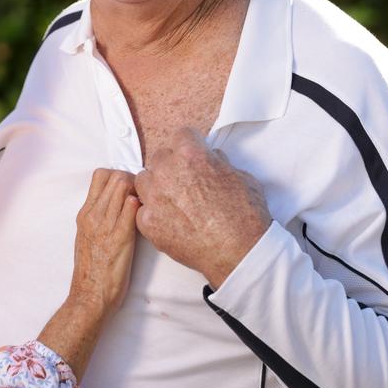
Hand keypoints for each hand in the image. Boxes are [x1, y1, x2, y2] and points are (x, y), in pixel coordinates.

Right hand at [69, 168, 140, 312]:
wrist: (90, 296)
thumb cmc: (91, 270)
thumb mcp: (87, 237)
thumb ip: (98, 219)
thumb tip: (114, 205)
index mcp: (85, 213)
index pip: (100, 175)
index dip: (118, 175)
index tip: (129, 188)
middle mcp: (93, 214)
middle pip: (114, 175)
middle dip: (132, 179)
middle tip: (142, 196)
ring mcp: (106, 224)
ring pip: (123, 186)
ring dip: (139, 190)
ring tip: (146, 207)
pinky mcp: (121, 237)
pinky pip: (132, 208)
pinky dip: (140, 205)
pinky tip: (146, 217)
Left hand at [134, 128, 269, 288]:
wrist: (239, 253)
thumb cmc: (245, 216)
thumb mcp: (241, 176)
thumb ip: (219, 163)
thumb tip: (211, 159)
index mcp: (191, 154)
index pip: (181, 135)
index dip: (190, 145)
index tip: (192, 154)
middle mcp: (167, 171)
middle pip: (160, 157)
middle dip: (172, 166)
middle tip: (185, 182)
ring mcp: (154, 196)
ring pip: (144, 180)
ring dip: (156, 187)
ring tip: (173, 201)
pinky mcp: (148, 221)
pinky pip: (142, 210)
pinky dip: (153, 214)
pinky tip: (169, 221)